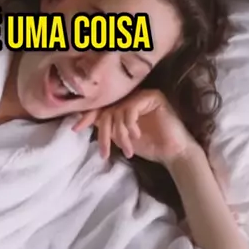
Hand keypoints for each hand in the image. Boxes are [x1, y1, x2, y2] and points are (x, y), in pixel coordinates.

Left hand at [73, 89, 196, 167]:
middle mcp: (132, 97)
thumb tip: (85, 120)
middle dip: (103, 133)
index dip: (88, 116)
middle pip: (107, 109)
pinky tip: (137, 136)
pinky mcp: (153, 96)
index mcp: (124, 105)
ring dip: (120, 134)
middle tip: (103, 151)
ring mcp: (142, 95)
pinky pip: (130, 108)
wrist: (172, 153)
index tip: (75, 129)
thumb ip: (107, 126)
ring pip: (117, 111)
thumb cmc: (149, 146)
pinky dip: (130, 124)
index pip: (102, 107)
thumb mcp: (121, 137)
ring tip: (127, 149)